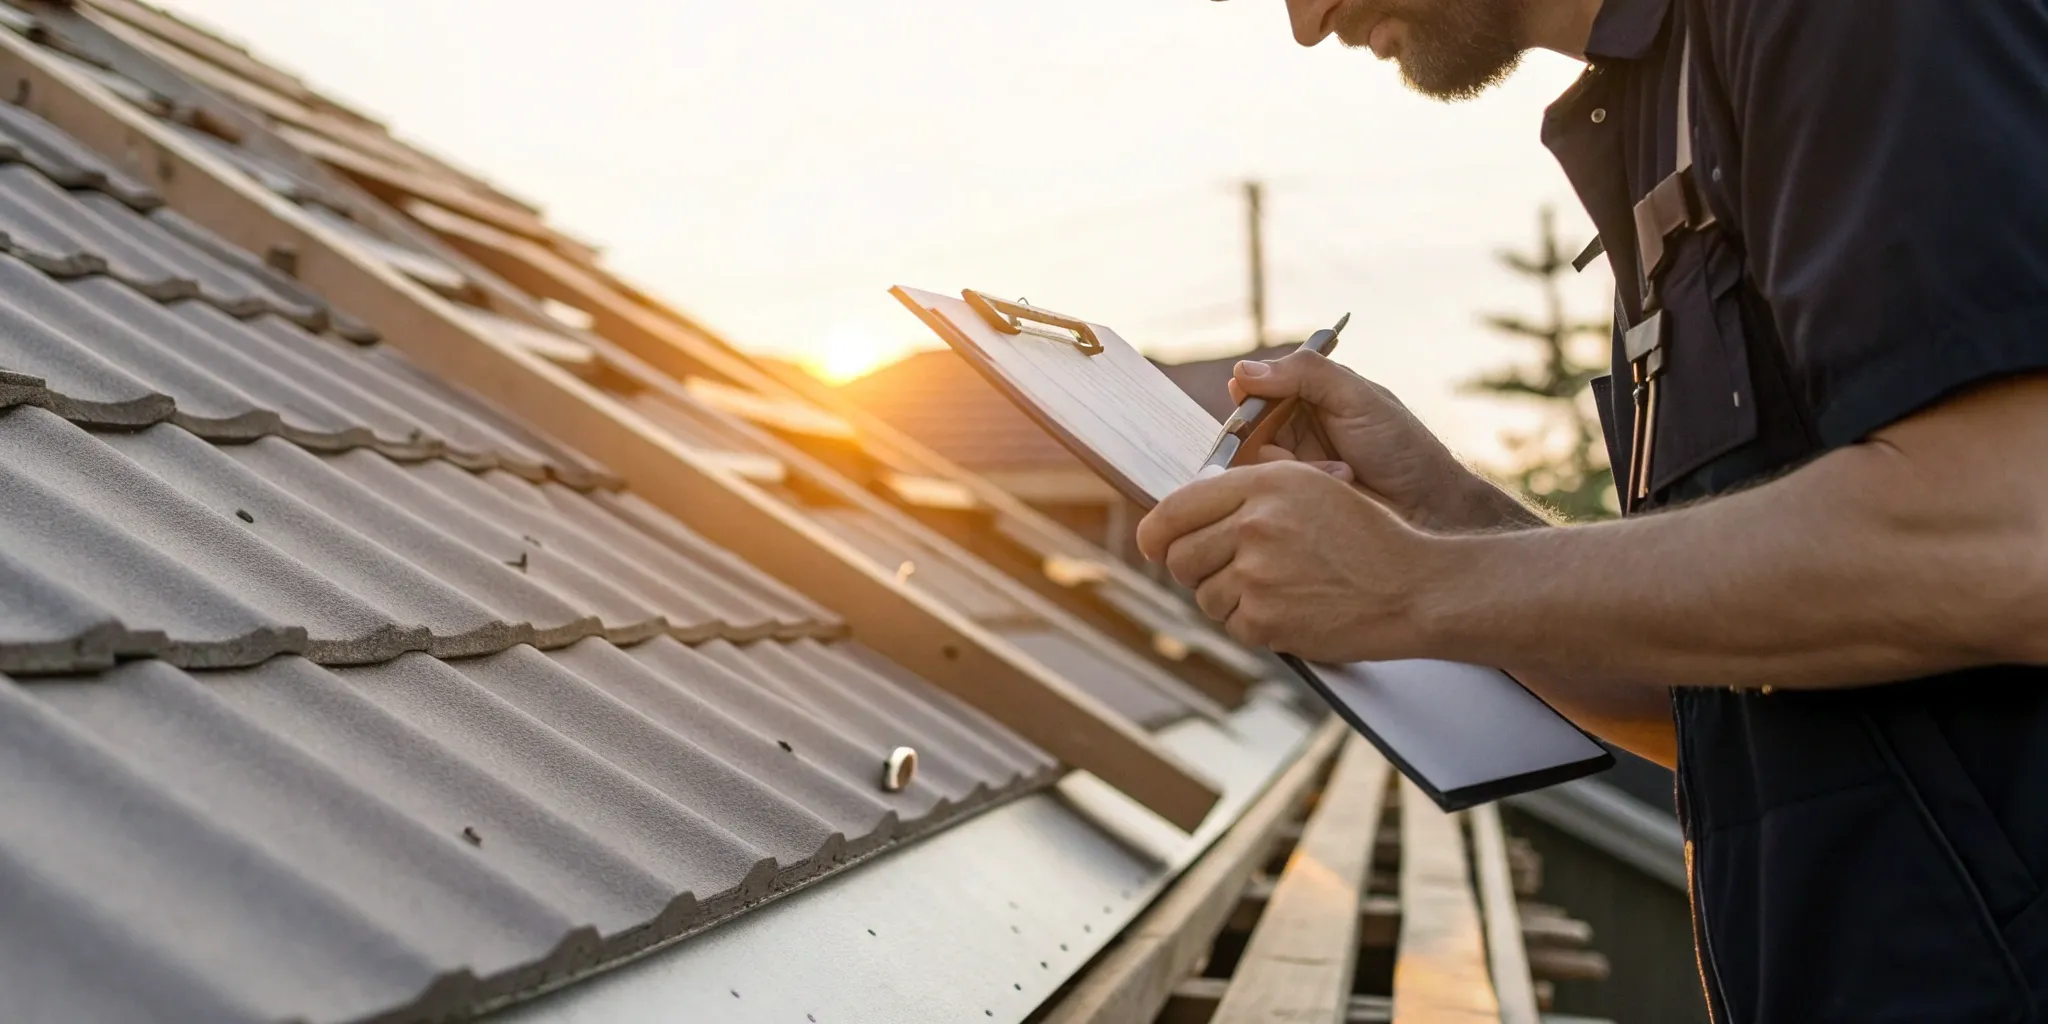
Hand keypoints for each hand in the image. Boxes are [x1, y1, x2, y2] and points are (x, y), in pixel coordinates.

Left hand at [1134, 460, 1438, 662]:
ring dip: (1229, 599)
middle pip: (1179, 557)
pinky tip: (1290, 610)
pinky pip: (1233, 626)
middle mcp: (1256, 524)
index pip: (1175, 508)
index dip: (1157, 533)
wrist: (1413, 586)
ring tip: (1275, 589)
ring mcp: (1258, 574)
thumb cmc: (1366, 537)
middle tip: (1228, 572)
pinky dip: (1254, 625)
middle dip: (1194, 569)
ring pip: (1203, 595)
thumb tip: (1187, 509)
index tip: (1155, 544)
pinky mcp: (1267, 619)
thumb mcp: (1312, 487)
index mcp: (1264, 484)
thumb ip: (1250, 491)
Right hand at [1228, 351, 1532, 530]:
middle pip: (1247, 430)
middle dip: (1268, 437)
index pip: (1257, 391)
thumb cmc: (1403, 447)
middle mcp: (1296, 432)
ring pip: (1255, 463)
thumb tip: (1242, 370)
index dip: (1249, 398)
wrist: (1432, 508)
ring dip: (1294, 465)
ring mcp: (1294, 470)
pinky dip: (1303, 487)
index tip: (1250, 403)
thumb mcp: (1357, 397)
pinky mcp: (1294, 504)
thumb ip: (1304, 373)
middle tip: (1291, 447)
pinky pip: (1270, 494)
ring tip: (1342, 470)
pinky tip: (1342, 485)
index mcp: (1310, 398)